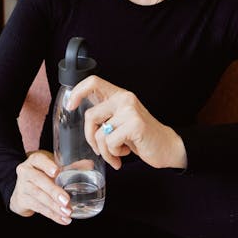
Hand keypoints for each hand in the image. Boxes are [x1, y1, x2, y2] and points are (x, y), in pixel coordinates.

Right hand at [9, 150, 72, 224]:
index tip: (57, 172)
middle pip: (39, 180)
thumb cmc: (41, 175)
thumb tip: (90, 165)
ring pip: (39, 196)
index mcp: (34, 160)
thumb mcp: (53, 168)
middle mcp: (26, 172)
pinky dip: (52, 215)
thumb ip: (70, 167)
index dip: (47, 165)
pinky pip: (39, 208)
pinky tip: (63, 219)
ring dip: (54, 206)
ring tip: (68, 212)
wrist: (22, 189)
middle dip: (54, 192)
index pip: (38, 160)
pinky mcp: (22, 200)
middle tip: (67, 201)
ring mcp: (22, 186)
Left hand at [68, 76, 186, 170]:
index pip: (93, 82)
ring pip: (99, 133)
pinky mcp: (135, 125)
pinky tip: (124, 153)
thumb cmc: (140, 137)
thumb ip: (105, 115)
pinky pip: (110, 142)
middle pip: (90, 115)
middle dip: (90, 137)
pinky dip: (114, 154)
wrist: (167, 147)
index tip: (70, 106)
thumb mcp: (121, 121)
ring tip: (116, 155)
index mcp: (119, 96)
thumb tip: (80, 117)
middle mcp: (125, 99)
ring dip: (105, 151)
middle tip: (100, 149)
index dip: (78, 91)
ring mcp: (130, 111)